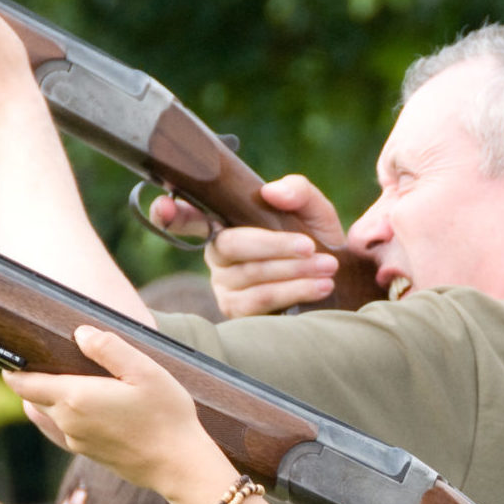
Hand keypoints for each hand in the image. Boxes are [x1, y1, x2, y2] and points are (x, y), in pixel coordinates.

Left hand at [4, 326, 232, 503]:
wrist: (179, 466)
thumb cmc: (166, 416)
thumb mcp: (144, 371)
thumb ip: (109, 348)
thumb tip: (80, 333)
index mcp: (75, 398)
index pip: (22, 383)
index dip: (11, 366)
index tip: (12, 351)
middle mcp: (67, 422)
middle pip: (31, 397)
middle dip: (31, 377)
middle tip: (46, 356)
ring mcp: (76, 441)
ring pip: (45, 414)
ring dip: (48, 396)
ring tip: (66, 376)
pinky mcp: (87, 453)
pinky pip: (59, 430)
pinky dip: (58, 414)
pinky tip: (76, 405)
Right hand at [152, 175, 351, 314]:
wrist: (338, 283)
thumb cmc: (317, 241)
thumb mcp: (313, 210)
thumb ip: (298, 192)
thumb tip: (272, 192)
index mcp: (226, 223)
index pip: (189, 216)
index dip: (172, 214)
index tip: (165, 208)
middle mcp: (217, 254)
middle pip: (231, 244)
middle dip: (273, 245)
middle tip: (309, 246)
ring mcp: (223, 284)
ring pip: (249, 275)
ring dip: (292, 271)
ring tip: (327, 266)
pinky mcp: (236, 312)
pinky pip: (258, 301)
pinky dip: (292, 291)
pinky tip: (319, 287)